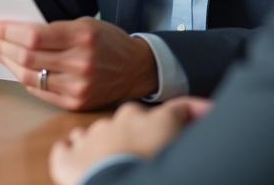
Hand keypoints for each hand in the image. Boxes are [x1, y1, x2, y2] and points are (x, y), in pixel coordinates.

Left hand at [0, 17, 157, 109]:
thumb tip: (16, 31)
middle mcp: (80, 63)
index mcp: (82, 37)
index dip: (9, 32)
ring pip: (30, 76)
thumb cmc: (108, 42)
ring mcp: (78, 87)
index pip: (34, 36)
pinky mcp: (75, 103)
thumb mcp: (85, 24)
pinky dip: (23, 78)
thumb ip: (54, 29)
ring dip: (7, 63)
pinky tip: (14, 68)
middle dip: (2, 45)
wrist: (136, 69)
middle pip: (28, 56)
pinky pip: (40, 91)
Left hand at [48, 98, 212, 184]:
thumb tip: (209, 107)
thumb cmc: (154, 165)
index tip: (181, 135)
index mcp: (141, 115)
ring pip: (93, 136)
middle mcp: (112, 122)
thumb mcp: (177, 132)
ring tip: (113, 166)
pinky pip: (64, 150)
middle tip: (147, 158)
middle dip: (136, 139)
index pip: (165, 114)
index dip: (176, 123)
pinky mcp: (66, 159)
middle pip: (126, 126)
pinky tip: (82, 165)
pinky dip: (70, 155)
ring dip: (102, 148)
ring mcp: (87, 139)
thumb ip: (189, 116)